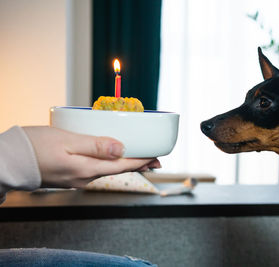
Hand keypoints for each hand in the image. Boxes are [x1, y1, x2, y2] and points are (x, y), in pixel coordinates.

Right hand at [23, 126, 160, 187]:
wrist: (7, 161)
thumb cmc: (34, 147)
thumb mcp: (67, 141)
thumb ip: (95, 145)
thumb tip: (121, 149)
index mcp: (87, 169)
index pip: (123, 166)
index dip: (142, 161)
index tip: (157, 157)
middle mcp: (84, 177)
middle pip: (118, 169)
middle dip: (138, 164)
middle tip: (156, 160)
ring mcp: (76, 178)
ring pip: (108, 170)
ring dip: (125, 163)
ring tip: (139, 157)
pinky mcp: (69, 175)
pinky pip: (96, 169)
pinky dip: (110, 163)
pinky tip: (111, 157)